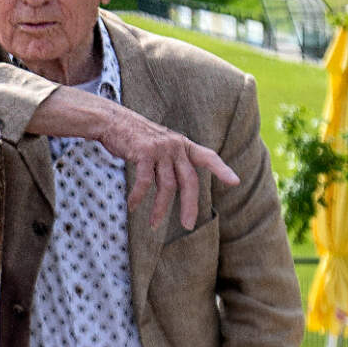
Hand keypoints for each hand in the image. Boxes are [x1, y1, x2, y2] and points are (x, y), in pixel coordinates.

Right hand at [29, 86, 235, 230]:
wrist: (112, 121)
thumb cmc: (135, 137)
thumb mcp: (160, 145)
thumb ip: (173, 160)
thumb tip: (178, 185)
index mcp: (183, 145)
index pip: (208, 157)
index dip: (222, 169)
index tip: (235, 182)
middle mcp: (175, 146)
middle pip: (189, 181)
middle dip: (189, 206)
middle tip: (188, 225)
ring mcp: (160, 149)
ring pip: (167, 186)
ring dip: (160, 209)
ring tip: (153, 224)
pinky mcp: (144, 152)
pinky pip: (144, 181)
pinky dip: (139, 197)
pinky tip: (133, 206)